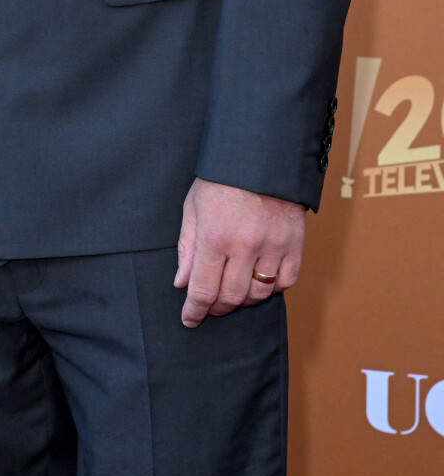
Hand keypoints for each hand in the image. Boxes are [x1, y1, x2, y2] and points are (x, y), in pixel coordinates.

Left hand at [174, 177, 304, 327]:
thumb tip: (182, 283)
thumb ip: (187, 247)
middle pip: (231, 297)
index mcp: (215, 235)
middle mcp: (245, 245)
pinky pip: (286, 282)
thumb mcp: (193, 207)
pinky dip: (272, 289)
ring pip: (259, 294)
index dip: (195, 310)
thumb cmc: (221, 179)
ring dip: (243, 300)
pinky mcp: (295, 244)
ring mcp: (273, 245)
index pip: (203, 289)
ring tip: (232, 292)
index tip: (190, 320)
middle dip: (216, 308)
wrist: (261, 155)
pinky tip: (259, 281)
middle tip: (209, 307)